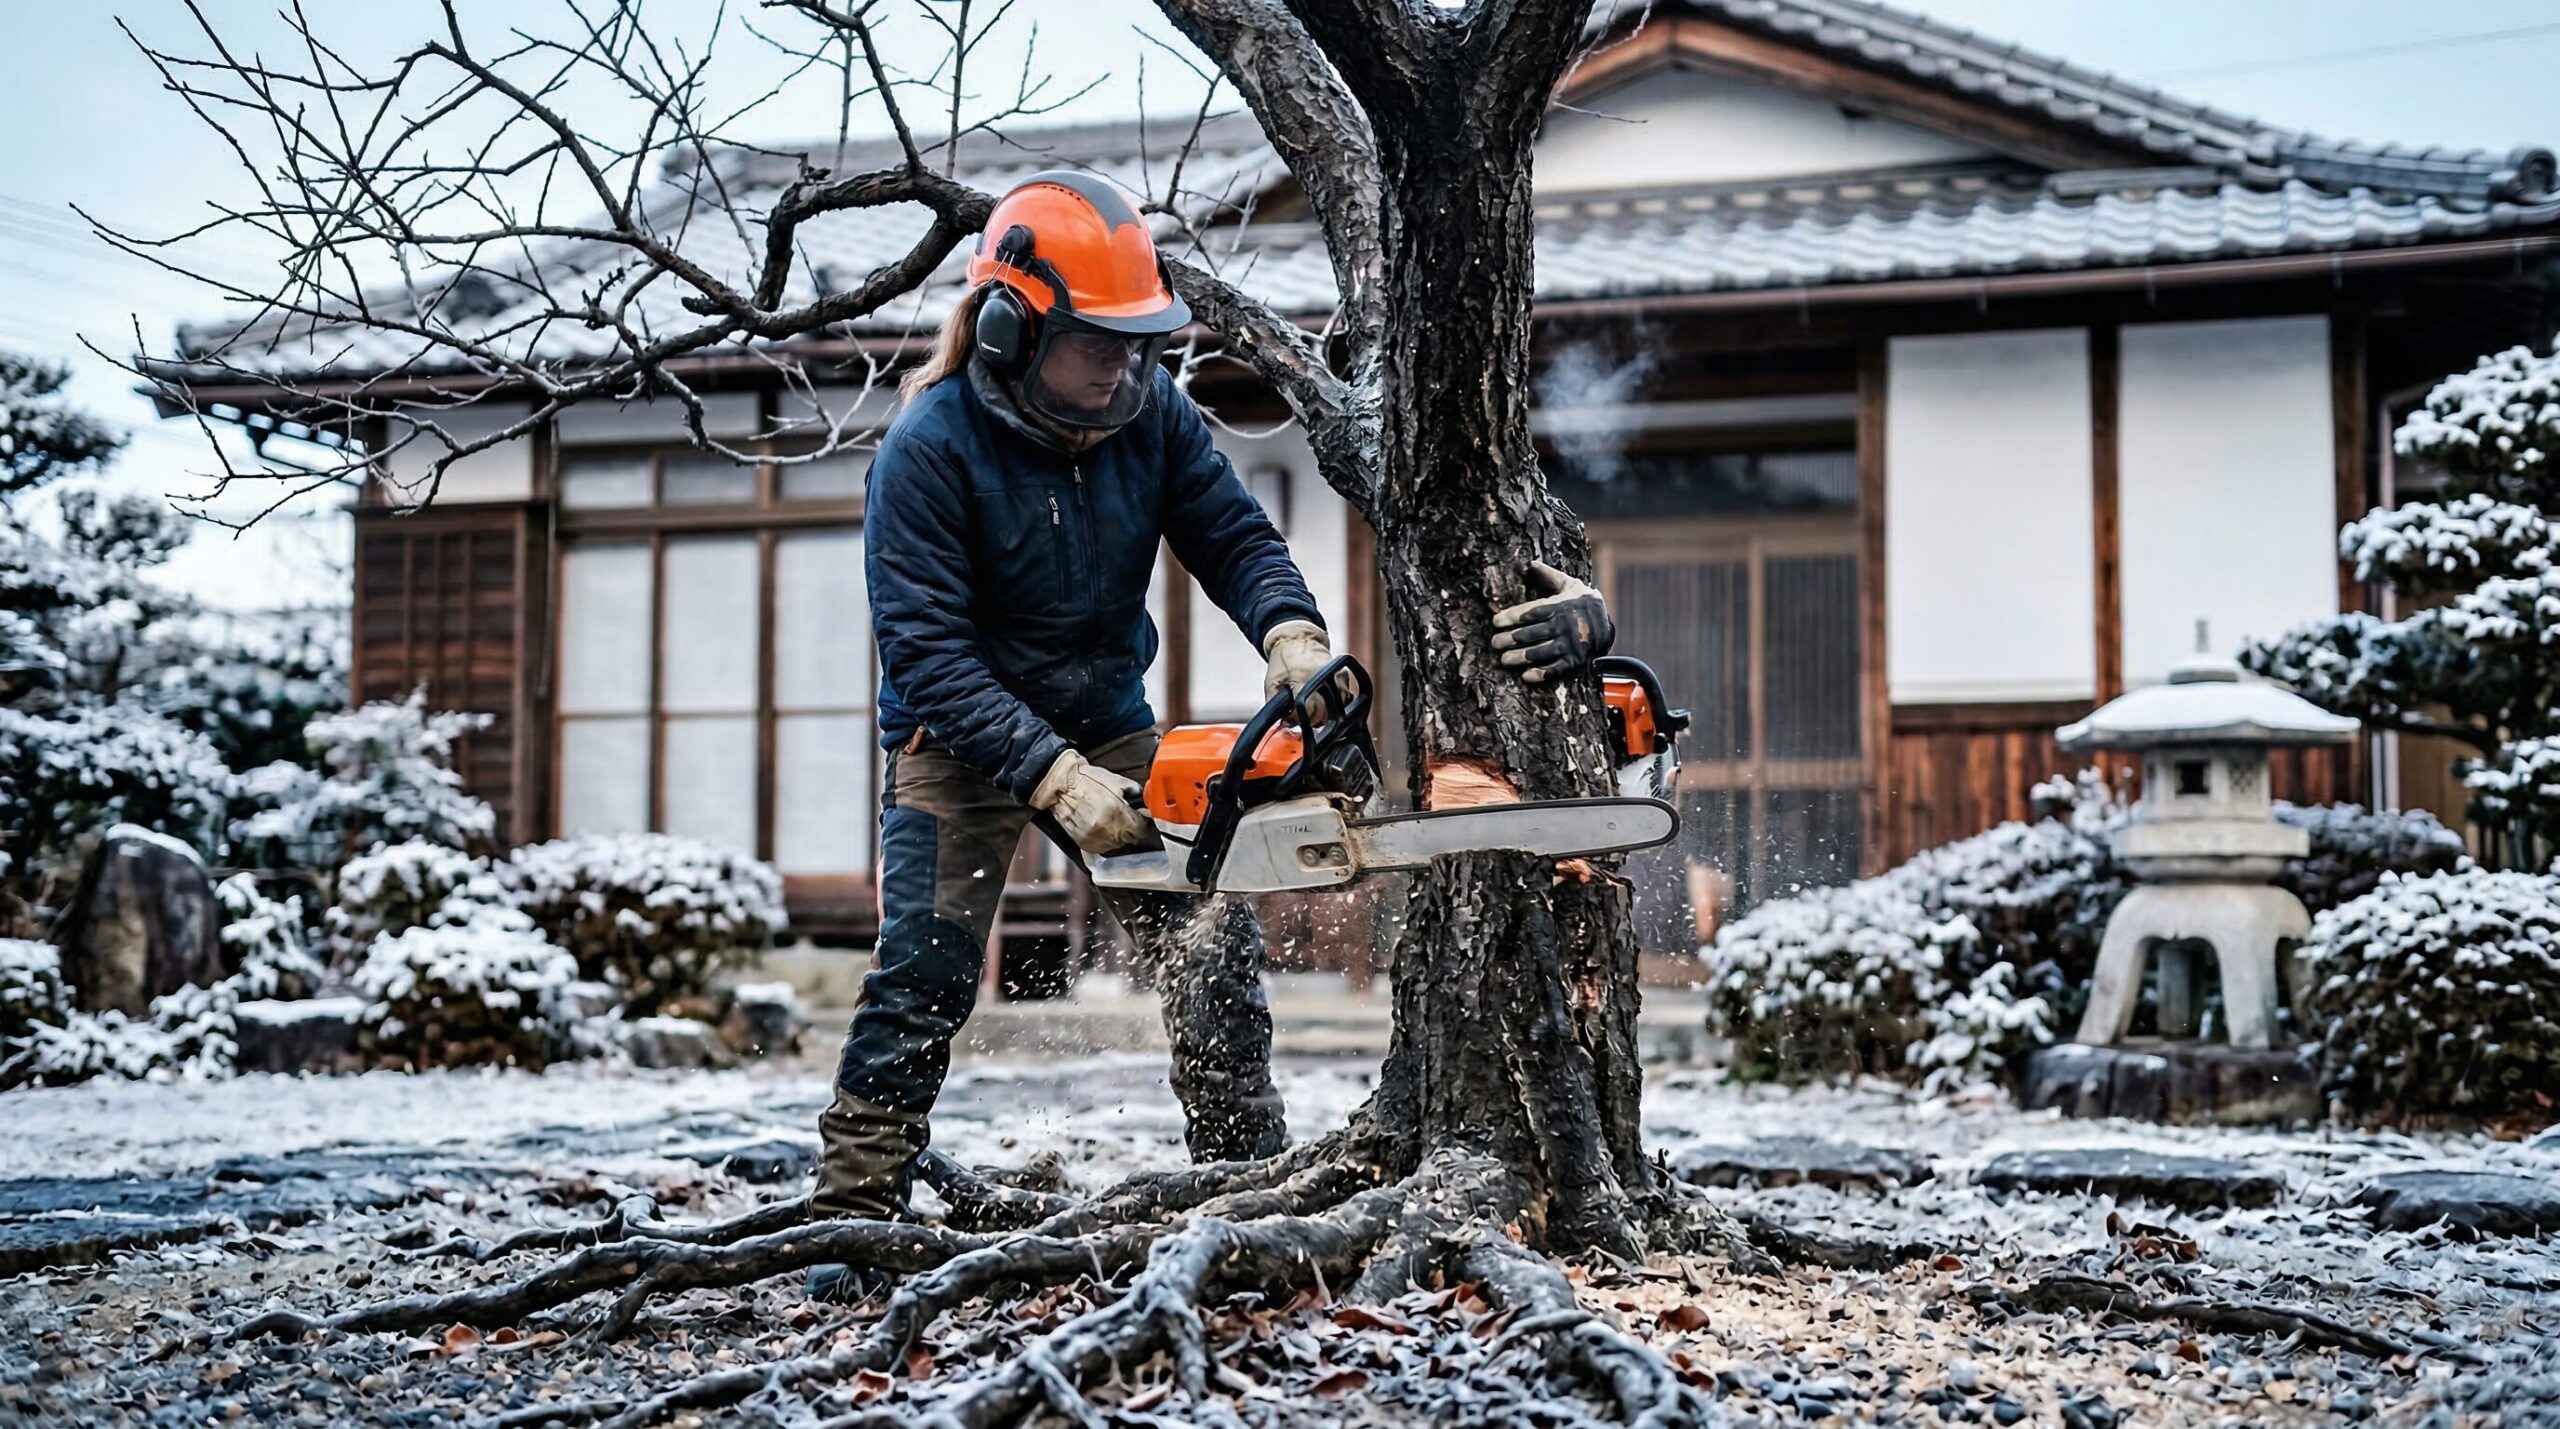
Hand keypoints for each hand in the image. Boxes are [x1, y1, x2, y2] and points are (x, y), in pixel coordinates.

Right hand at [1032, 750, 1152, 854]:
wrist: (1062, 785)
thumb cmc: (1087, 780)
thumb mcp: (1117, 781)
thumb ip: (1136, 794)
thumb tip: (1145, 806)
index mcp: (1116, 811)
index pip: (1140, 830)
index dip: (1141, 824)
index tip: (1139, 820)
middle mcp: (1105, 827)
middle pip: (1130, 839)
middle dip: (1130, 830)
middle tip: (1124, 819)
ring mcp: (1093, 836)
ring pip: (1116, 846)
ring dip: (1117, 836)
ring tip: (1109, 821)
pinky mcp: (1083, 843)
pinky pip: (1102, 848)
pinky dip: (1104, 840)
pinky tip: (1100, 827)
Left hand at [1260, 619, 1346, 720]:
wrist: (1296, 638)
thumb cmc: (1283, 659)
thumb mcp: (1271, 682)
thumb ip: (1274, 704)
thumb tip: (1283, 723)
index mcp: (1302, 677)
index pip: (1306, 710)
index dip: (1297, 719)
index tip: (1290, 719)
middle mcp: (1322, 676)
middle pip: (1324, 712)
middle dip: (1312, 720)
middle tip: (1302, 715)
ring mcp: (1335, 675)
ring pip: (1338, 708)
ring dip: (1326, 713)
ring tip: (1314, 709)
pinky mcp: (1343, 675)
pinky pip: (1346, 698)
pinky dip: (1337, 704)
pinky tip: (1326, 701)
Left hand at [1491, 560, 1614, 683]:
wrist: (1606, 623)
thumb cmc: (1580, 602)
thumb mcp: (1568, 584)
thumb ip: (1549, 575)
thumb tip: (1530, 564)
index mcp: (1559, 606)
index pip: (1532, 611)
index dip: (1512, 617)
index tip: (1495, 621)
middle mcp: (1563, 626)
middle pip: (1532, 633)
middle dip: (1511, 639)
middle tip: (1494, 643)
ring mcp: (1569, 644)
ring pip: (1541, 652)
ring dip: (1521, 657)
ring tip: (1504, 660)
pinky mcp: (1574, 660)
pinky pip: (1556, 668)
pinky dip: (1541, 673)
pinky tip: (1526, 676)